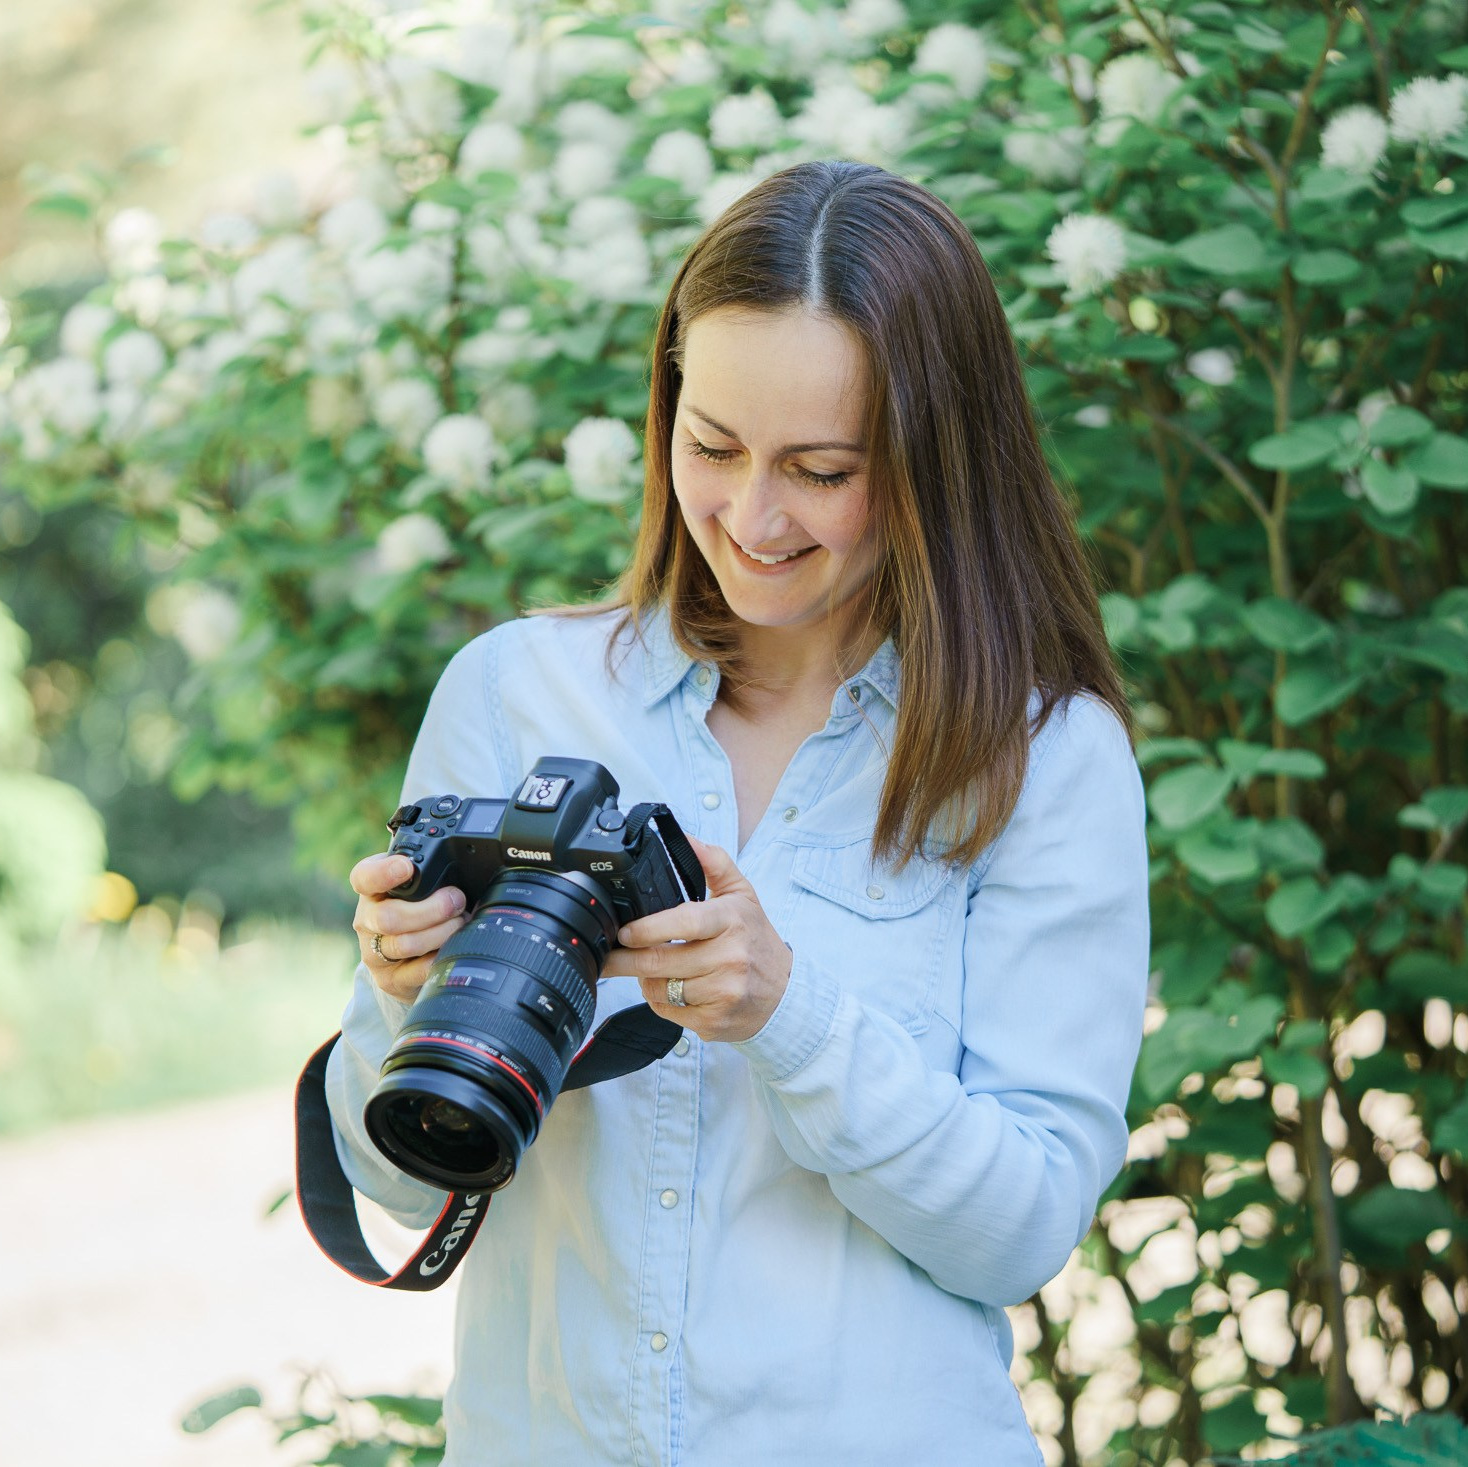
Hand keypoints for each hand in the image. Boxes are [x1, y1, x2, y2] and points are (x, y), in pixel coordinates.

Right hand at [350, 851, 468, 1002]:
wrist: (406, 957)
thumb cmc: (418, 910)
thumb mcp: (417, 886)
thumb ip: (428, 872)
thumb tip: (464, 858)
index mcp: (372, 890)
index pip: (364, 878)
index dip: (383, 873)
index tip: (407, 867)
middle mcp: (367, 920)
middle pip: (389, 917)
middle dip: (432, 908)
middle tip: (457, 901)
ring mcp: (374, 953)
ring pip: (406, 944)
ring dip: (442, 932)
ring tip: (460, 923)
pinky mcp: (389, 980)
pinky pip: (418, 971)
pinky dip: (440, 957)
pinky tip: (452, 948)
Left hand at [604, 835, 792, 1043]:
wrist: (786, 994)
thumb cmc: (757, 941)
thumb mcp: (743, 896)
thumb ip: (714, 863)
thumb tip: (686, 839)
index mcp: (732, 921)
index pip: (683, 922)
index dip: (647, 928)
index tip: (625, 931)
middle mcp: (730, 957)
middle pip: (661, 960)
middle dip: (626, 959)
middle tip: (610, 954)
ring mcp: (722, 992)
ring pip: (659, 987)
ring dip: (645, 979)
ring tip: (652, 968)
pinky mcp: (713, 1021)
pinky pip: (667, 1010)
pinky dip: (659, 1000)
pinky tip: (671, 988)